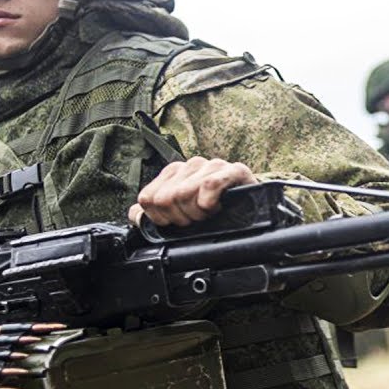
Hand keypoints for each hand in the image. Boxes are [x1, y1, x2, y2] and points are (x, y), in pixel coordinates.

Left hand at [128, 157, 258, 226]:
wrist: (253, 209)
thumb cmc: (216, 212)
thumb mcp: (181, 215)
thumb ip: (154, 214)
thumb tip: (135, 215)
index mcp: (173, 173)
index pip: (148, 198)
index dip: (162, 219)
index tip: (179, 222)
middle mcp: (189, 165)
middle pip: (166, 198)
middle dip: (182, 218)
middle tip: (198, 219)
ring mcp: (211, 165)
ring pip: (185, 193)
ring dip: (198, 213)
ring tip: (210, 213)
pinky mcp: (233, 170)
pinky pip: (210, 184)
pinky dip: (209, 203)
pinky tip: (217, 208)